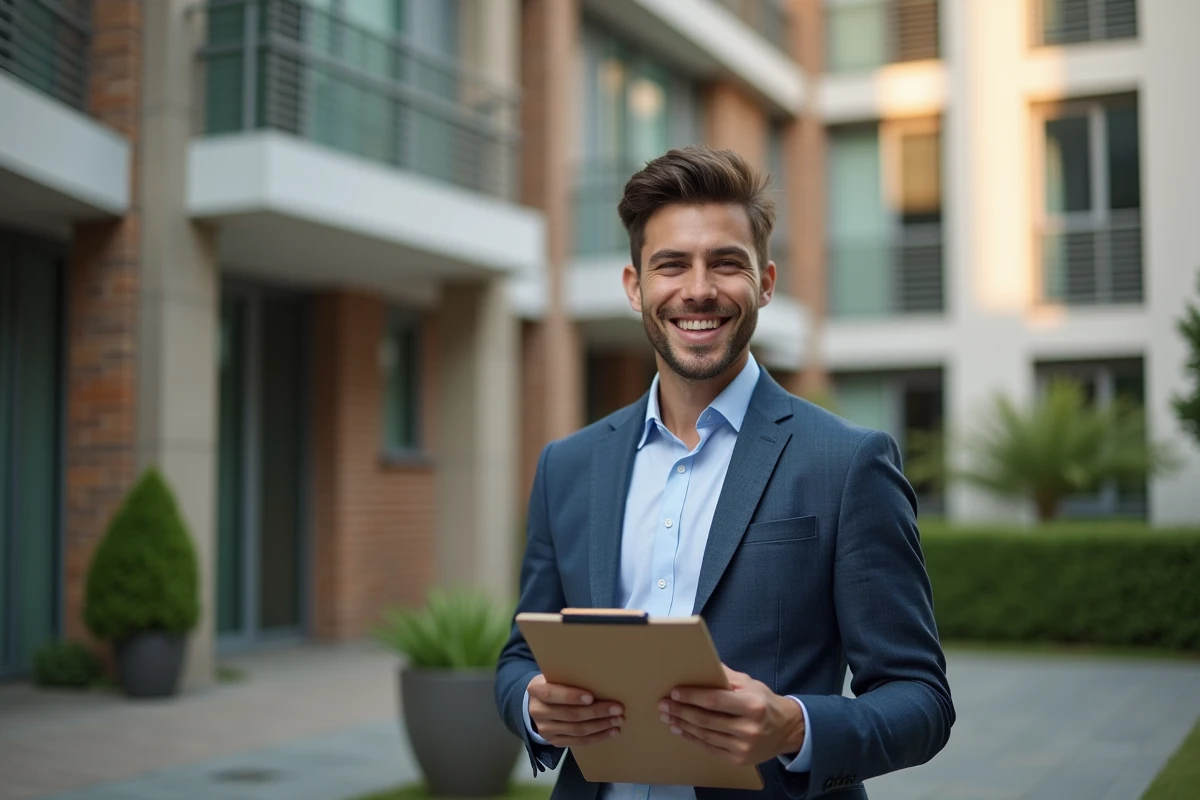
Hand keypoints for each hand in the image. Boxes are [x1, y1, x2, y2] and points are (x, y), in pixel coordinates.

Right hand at [527, 674, 623, 746]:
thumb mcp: (554, 676)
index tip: (591, 697)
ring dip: (600, 726)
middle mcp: (538, 712)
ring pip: (577, 730)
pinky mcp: (555, 741)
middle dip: (596, 712)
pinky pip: (579, 742)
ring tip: (618, 720)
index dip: (571, 696)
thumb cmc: (553, 684)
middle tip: (617, 708)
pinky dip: (597, 737)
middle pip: (570, 714)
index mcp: (536, 690)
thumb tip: (600, 677)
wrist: (536, 704)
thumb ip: (569, 678)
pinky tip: (611, 731)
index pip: (552, 694)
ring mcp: (546, 730)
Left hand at [659, 665, 805, 766]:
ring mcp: (743, 747)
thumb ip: (726, 676)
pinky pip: (710, 748)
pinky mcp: (739, 759)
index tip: (674, 692)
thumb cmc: (765, 702)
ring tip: (668, 717)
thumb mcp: (751, 684)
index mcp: (753, 705)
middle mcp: (748, 728)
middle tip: (663, 705)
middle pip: (706, 719)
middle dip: (681, 711)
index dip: (692, 696)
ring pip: (705, 735)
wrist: (787, 731)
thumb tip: (702, 664)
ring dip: (683, 725)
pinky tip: (681, 730)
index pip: (715, 700)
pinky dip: (693, 738)